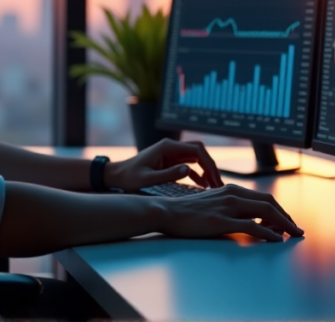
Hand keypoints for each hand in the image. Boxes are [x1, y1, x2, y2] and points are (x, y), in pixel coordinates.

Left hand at [105, 139, 223, 191]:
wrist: (117, 176)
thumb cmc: (129, 178)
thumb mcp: (147, 179)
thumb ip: (167, 175)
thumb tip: (188, 171)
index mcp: (167, 147)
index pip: (196, 150)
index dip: (209, 164)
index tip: (215, 180)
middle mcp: (171, 147)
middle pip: (199, 151)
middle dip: (210, 166)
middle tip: (218, 184)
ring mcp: (171, 153)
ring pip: (196, 158)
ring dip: (206, 170)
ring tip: (214, 187)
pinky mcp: (170, 161)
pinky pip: (189, 165)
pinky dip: (198, 174)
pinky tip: (203, 186)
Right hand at [157, 183, 303, 241]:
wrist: (167, 212)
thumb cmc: (187, 211)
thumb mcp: (212, 203)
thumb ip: (229, 207)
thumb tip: (246, 218)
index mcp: (231, 190)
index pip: (264, 198)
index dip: (279, 211)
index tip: (287, 223)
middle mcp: (233, 195)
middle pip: (269, 203)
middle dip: (286, 217)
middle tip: (296, 230)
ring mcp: (228, 207)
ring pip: (265, 212)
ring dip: (283, 224)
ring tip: (291, 235)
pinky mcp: (222, 221)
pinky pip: (252, 226)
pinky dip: (267, 233)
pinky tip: (275, 240)